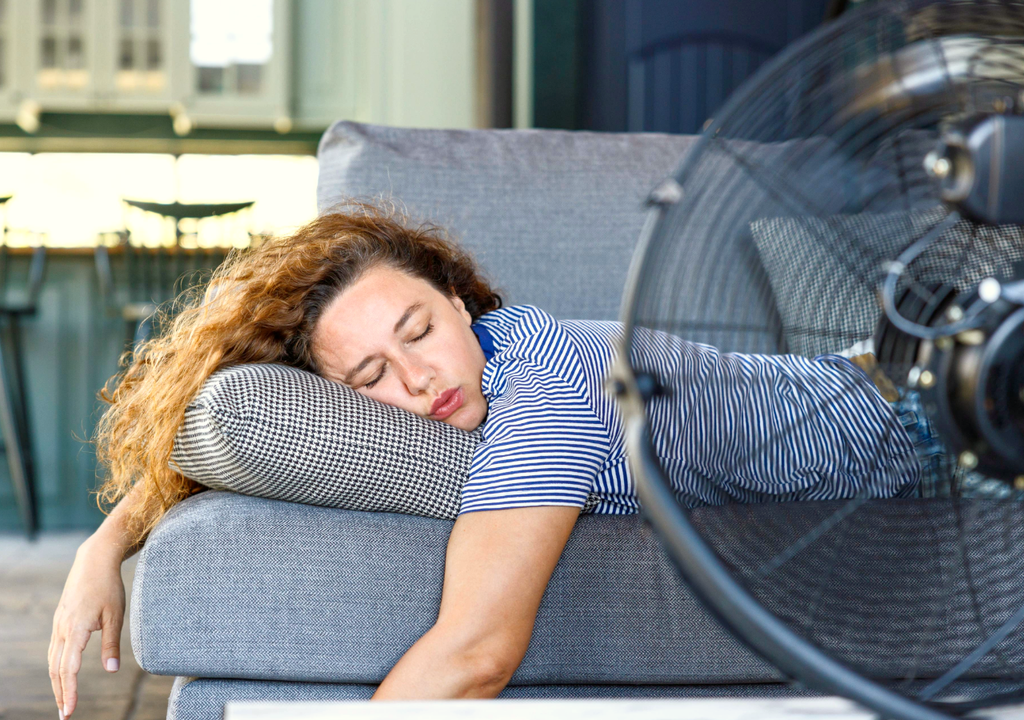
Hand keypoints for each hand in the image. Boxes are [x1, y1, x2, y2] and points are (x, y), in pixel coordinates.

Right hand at [48, 534, 126, 717]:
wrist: (94, 560)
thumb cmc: (108, 586)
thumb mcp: (116, 614)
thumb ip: (111, 643)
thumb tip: (112, 670)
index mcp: (76, 629)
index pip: (69, 669)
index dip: (69, 691)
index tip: (70, 711)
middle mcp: (62, 629)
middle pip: (57, 669)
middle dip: (61, 693)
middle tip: (65, 715)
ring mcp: (59, 624)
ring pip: (53, 660)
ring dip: (57, 682)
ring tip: (64, 701)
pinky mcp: (61, 620)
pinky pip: (54, 649)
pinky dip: (56, 666)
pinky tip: (63, 675)